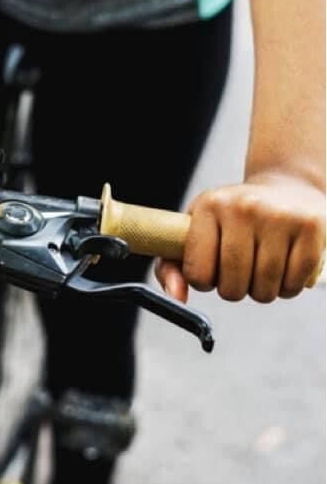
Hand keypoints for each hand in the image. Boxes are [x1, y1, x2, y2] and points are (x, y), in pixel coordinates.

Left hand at [156, 172, 325, 302]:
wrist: (287, 186)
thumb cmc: (232, 217)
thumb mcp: (195, 230)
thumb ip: (172, 266)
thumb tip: (176, 297)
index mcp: (209, 206)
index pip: (198, 273)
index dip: (203, 282)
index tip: (210, 270)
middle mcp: (243, 207)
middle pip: (232, 286)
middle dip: (233, 290)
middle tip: (237, 273)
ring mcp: (279, 216)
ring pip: (264, 289)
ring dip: (261, 291)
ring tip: (259, 269)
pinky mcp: (311, 227)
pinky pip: (294, 284)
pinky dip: (287, 288)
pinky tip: (283, 269)